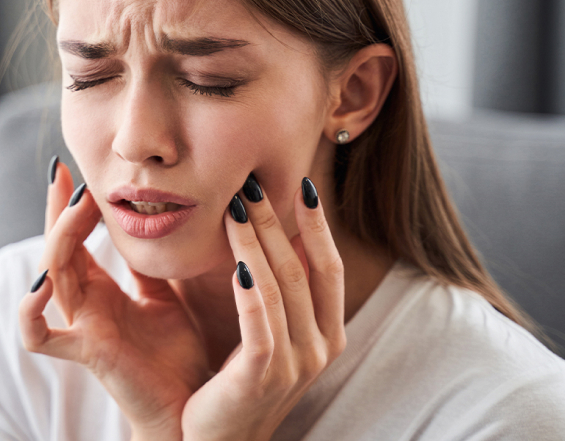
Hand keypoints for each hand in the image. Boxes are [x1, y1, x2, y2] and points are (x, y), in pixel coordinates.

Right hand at [18, 161, 209, 439]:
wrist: (190, 408)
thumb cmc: (176, 356)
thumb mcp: (166, 295)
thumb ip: (151, 265)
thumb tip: (157, 218)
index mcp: (101, 291)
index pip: (75, 238)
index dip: (69, 205)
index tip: (71, 168)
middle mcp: (84, 306)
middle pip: (56, 248)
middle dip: (58, 211)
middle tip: (67, 175)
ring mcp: (81, 328)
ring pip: (50, 276)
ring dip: (58, 239)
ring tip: (76, 208)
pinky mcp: (86, 352)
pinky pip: (40, 335)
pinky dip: (31, 311)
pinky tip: (43, 283)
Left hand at [181, 176, 346, 440]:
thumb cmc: (238, 382)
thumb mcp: (269, 334)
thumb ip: (274, 292)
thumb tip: (264, 234)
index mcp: (327, 333)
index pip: (329, 267)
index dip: (318, 225)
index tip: (302, 184)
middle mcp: (320, 347)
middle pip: (303, 268)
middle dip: (278, 222)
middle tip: (254, 183)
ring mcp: (296, 364)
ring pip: (280, 287)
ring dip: (257, 242)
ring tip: (236, 206)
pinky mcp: (263, 376)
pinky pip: (260, 323)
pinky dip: (250, 289)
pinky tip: (235, 262)